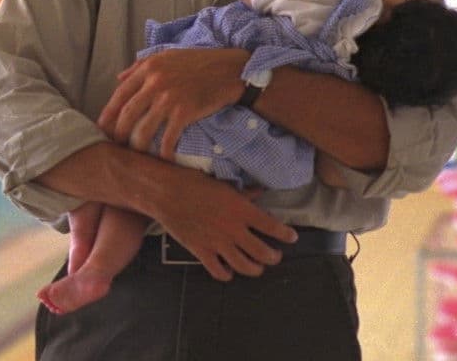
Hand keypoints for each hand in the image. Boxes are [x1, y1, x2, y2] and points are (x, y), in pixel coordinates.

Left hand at [97, 47, 248, 159]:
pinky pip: (167, 138)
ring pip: (143, 130)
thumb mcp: (166, 56)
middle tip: (115, 146)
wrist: (229, 70)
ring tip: (135, 156)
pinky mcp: (184, 112)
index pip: (119, 94)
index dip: (108, 114)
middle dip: (118, 134)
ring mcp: (169, 99)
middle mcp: (155, 83)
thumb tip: (118, 78)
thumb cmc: (198, 62)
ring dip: (136, 147)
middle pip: (127, 115)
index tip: (102, 128)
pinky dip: (162, 152)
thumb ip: (140, 65)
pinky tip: (162, 160)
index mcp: (148, 68)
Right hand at [159, 172, 295, 280]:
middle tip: (275, 255)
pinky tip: (229, 271)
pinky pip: (219, 271)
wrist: (165, 192)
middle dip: (273, 257)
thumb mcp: (223, 184)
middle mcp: (233, 229)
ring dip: (255, 269)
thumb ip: (244, 193)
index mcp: (241, 210)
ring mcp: (218, 243)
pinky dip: (227, 274)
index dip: (286, 234)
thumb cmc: (193, 183)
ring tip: (258, 267)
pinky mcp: (201, 251)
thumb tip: (260, 191)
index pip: (273, 227)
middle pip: (263, 253)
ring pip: (245, 266)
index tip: (292, 237)